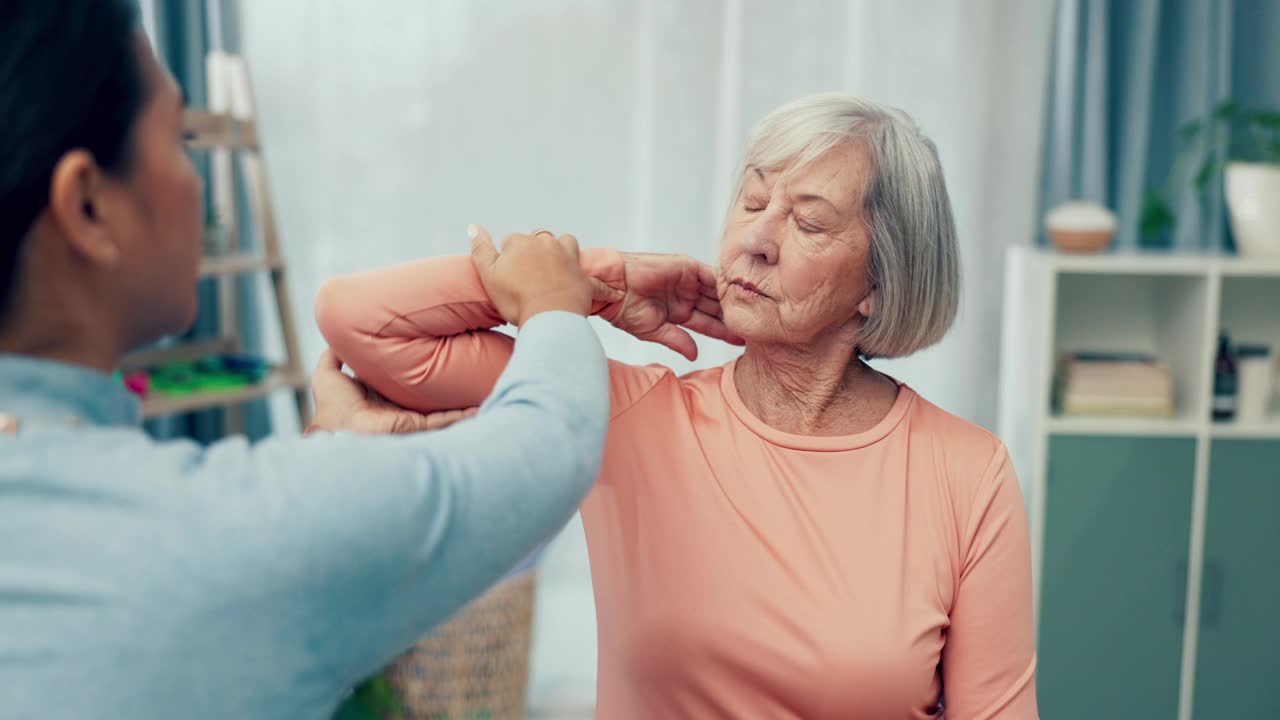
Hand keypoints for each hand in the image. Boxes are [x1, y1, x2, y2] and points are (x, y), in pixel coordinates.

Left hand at [309, 349, 476, 434]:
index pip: (401, 376)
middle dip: (442, 383)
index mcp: (379, 392)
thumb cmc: (332, 405)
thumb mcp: (326, 373)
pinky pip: (445, 419)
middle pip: (425, 391)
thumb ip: (334, 355)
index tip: (428, 349)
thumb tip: (340, 336)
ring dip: (458, 399)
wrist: (339, 429)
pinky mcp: (418, 426)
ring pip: (441, 406)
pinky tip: (479, 408)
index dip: (414, 364)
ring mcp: (410, 416)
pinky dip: (463, 415)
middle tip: (461, 364)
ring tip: (480, 385)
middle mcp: (397, 404)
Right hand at [469, 225, 593, 326]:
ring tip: (557, 270)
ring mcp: (569, 259)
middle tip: (529, 276)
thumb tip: (473, 226)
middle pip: (540, 239)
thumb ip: (480, 248)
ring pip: (567, 245)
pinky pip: (596, 281)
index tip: (508, 275)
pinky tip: (613, 292)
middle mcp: (547, 244)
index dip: (508, 258)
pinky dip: (604, 286)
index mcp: (522, 243)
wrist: (548, 317)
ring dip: (563, 253)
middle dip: (535, 252)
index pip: (511, 242)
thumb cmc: (516, 299)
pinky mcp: (584, 279)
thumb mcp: (488, 273)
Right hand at [610, 252, 743, 360]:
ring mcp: (687, 281)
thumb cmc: (623, 309)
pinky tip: (740, 294)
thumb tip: (694, 354)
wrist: (611, 287)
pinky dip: (725, 283)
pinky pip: (712, 275)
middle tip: (754, 326)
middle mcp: (685, 295)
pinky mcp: (687, 267)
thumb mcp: (654, 330)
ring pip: (717, 292)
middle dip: (732, 317)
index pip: (707, 322)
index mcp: (677, 311)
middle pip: (716, 307)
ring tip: (751, 312)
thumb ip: (677, 340)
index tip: (741, 341)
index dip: (723, 331)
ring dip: (732, 302)